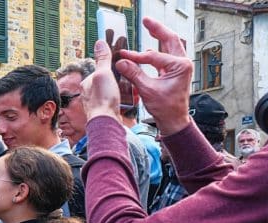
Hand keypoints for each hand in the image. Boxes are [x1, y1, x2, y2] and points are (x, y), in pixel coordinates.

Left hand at [80, 40, 121, 123]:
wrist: (106, 122)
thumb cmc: (102, 99)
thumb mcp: (103, 73)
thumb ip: (102, 59)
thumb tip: (100, 42)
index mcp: (86, 83)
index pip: (100, 70)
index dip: (111, 68)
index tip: (120, 67)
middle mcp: (88, 93)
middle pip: (105, 81)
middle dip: (116, 81)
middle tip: (125, 82)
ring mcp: (95, 103)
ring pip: (109, 92)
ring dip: (118, 91)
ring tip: (126, 92)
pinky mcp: (103, 111)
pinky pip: (112, 102)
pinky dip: (119, 101)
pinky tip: (124, 102)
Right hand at [115, 17, 191, 135]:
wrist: (174, 120)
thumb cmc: (165, 108)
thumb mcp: (147, 90)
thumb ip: (134, 74)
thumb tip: (121, 62)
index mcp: (180, 66)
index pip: (154, 55)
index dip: (136, 56)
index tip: (122, 55)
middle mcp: (183, 63)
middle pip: (170, 39)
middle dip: (157, 29)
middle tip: (146, 20)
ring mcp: (180, 67)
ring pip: (170, 46)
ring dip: (159, 37)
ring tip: (149, 27)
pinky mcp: (175, 72)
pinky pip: (165, 56)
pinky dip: (156, 51)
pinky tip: (147, 50)